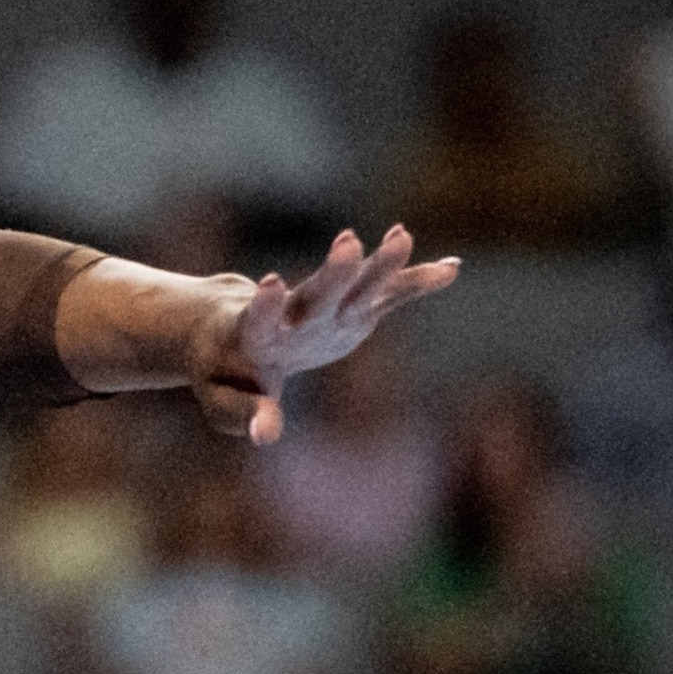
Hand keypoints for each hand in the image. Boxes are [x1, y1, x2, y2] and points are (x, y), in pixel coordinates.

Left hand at [188, 227, 457, 442]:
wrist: (229, 330)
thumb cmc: (222, 374)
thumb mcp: (222, 401)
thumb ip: (244, 415)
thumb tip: (267, 436)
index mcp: (255, 335)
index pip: (259, 320)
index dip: (265, 306)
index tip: (271, 283)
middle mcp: (291, 314)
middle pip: (315, 294)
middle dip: (333, 273)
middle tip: (347, 242)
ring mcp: (324, 309)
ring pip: (354, 285)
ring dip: (378, 265)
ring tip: (401, 237)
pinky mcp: (350, 309)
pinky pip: (385, 294)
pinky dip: (413, 283)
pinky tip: (451, 268)